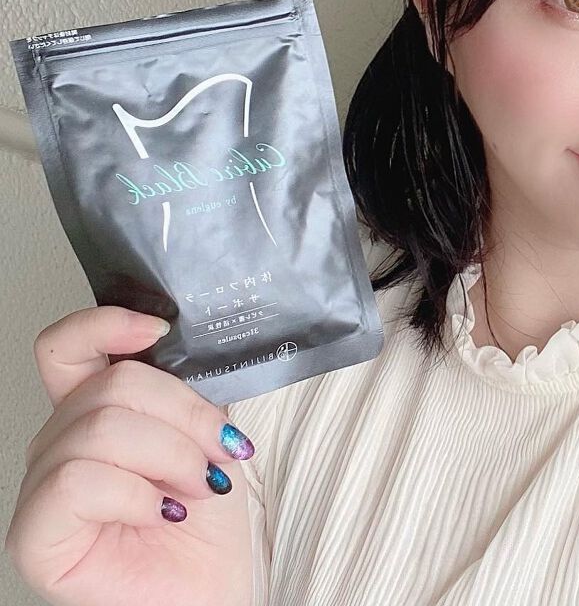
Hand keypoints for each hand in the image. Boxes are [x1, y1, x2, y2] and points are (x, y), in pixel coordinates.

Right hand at [4, 306, 254, 605]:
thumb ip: (185, 387)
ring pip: (103, 428)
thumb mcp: (205, 429)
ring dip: (172, 456)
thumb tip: (189, 342)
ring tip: (197, 487)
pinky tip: (161, 514)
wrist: (210, 587)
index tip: (159, 330)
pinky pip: (79, 480)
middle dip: (185, 415)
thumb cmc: (207, 513)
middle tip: (217, 452)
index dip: (105, 323)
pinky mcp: (35, 536)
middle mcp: (60, 442)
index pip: (67, 345)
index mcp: (93, 409)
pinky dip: (137, 493)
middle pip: (111, 385)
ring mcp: (41, 489)